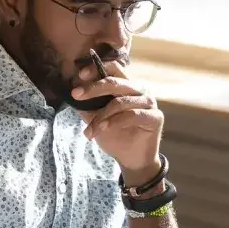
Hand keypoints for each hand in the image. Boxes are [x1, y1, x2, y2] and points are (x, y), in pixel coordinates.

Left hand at [72, 60, 162, 185]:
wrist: (131, 159)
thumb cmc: (115, 135)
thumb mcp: (96, 119)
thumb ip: (88, 105)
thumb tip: (73, 94)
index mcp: (127, 86)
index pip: (114, 69)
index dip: (97, 68)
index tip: (80, 75)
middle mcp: (139, 90)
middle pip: (115, 82)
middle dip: (94, 88)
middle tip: (76, 95)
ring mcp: (149, 102)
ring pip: (120, 102)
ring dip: (101, 116)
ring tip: (89, 131)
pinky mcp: (155, 117)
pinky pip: (132, 115)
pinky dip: (114, 122)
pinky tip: (102, 129)